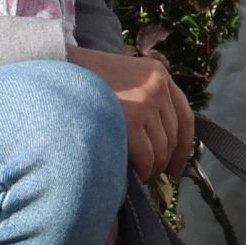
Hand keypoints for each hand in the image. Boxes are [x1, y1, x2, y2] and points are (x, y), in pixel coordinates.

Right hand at [71, 46, 193, 179]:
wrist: (60, 70)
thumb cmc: (85, 79)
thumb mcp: (124, 77)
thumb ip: (144, 99)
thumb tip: (157, 141)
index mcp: (159, 75)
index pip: (185, 117)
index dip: (184, 146)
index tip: (178, 164)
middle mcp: (158, 86)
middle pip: (174, 136)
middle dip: (165, 160)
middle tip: (153, 174)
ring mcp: (147, 101)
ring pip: (161, 149)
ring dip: (153, 168)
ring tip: (140, 174)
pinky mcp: (133, 118)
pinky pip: (147, 156)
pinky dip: (143, 169)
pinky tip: (134, 173)